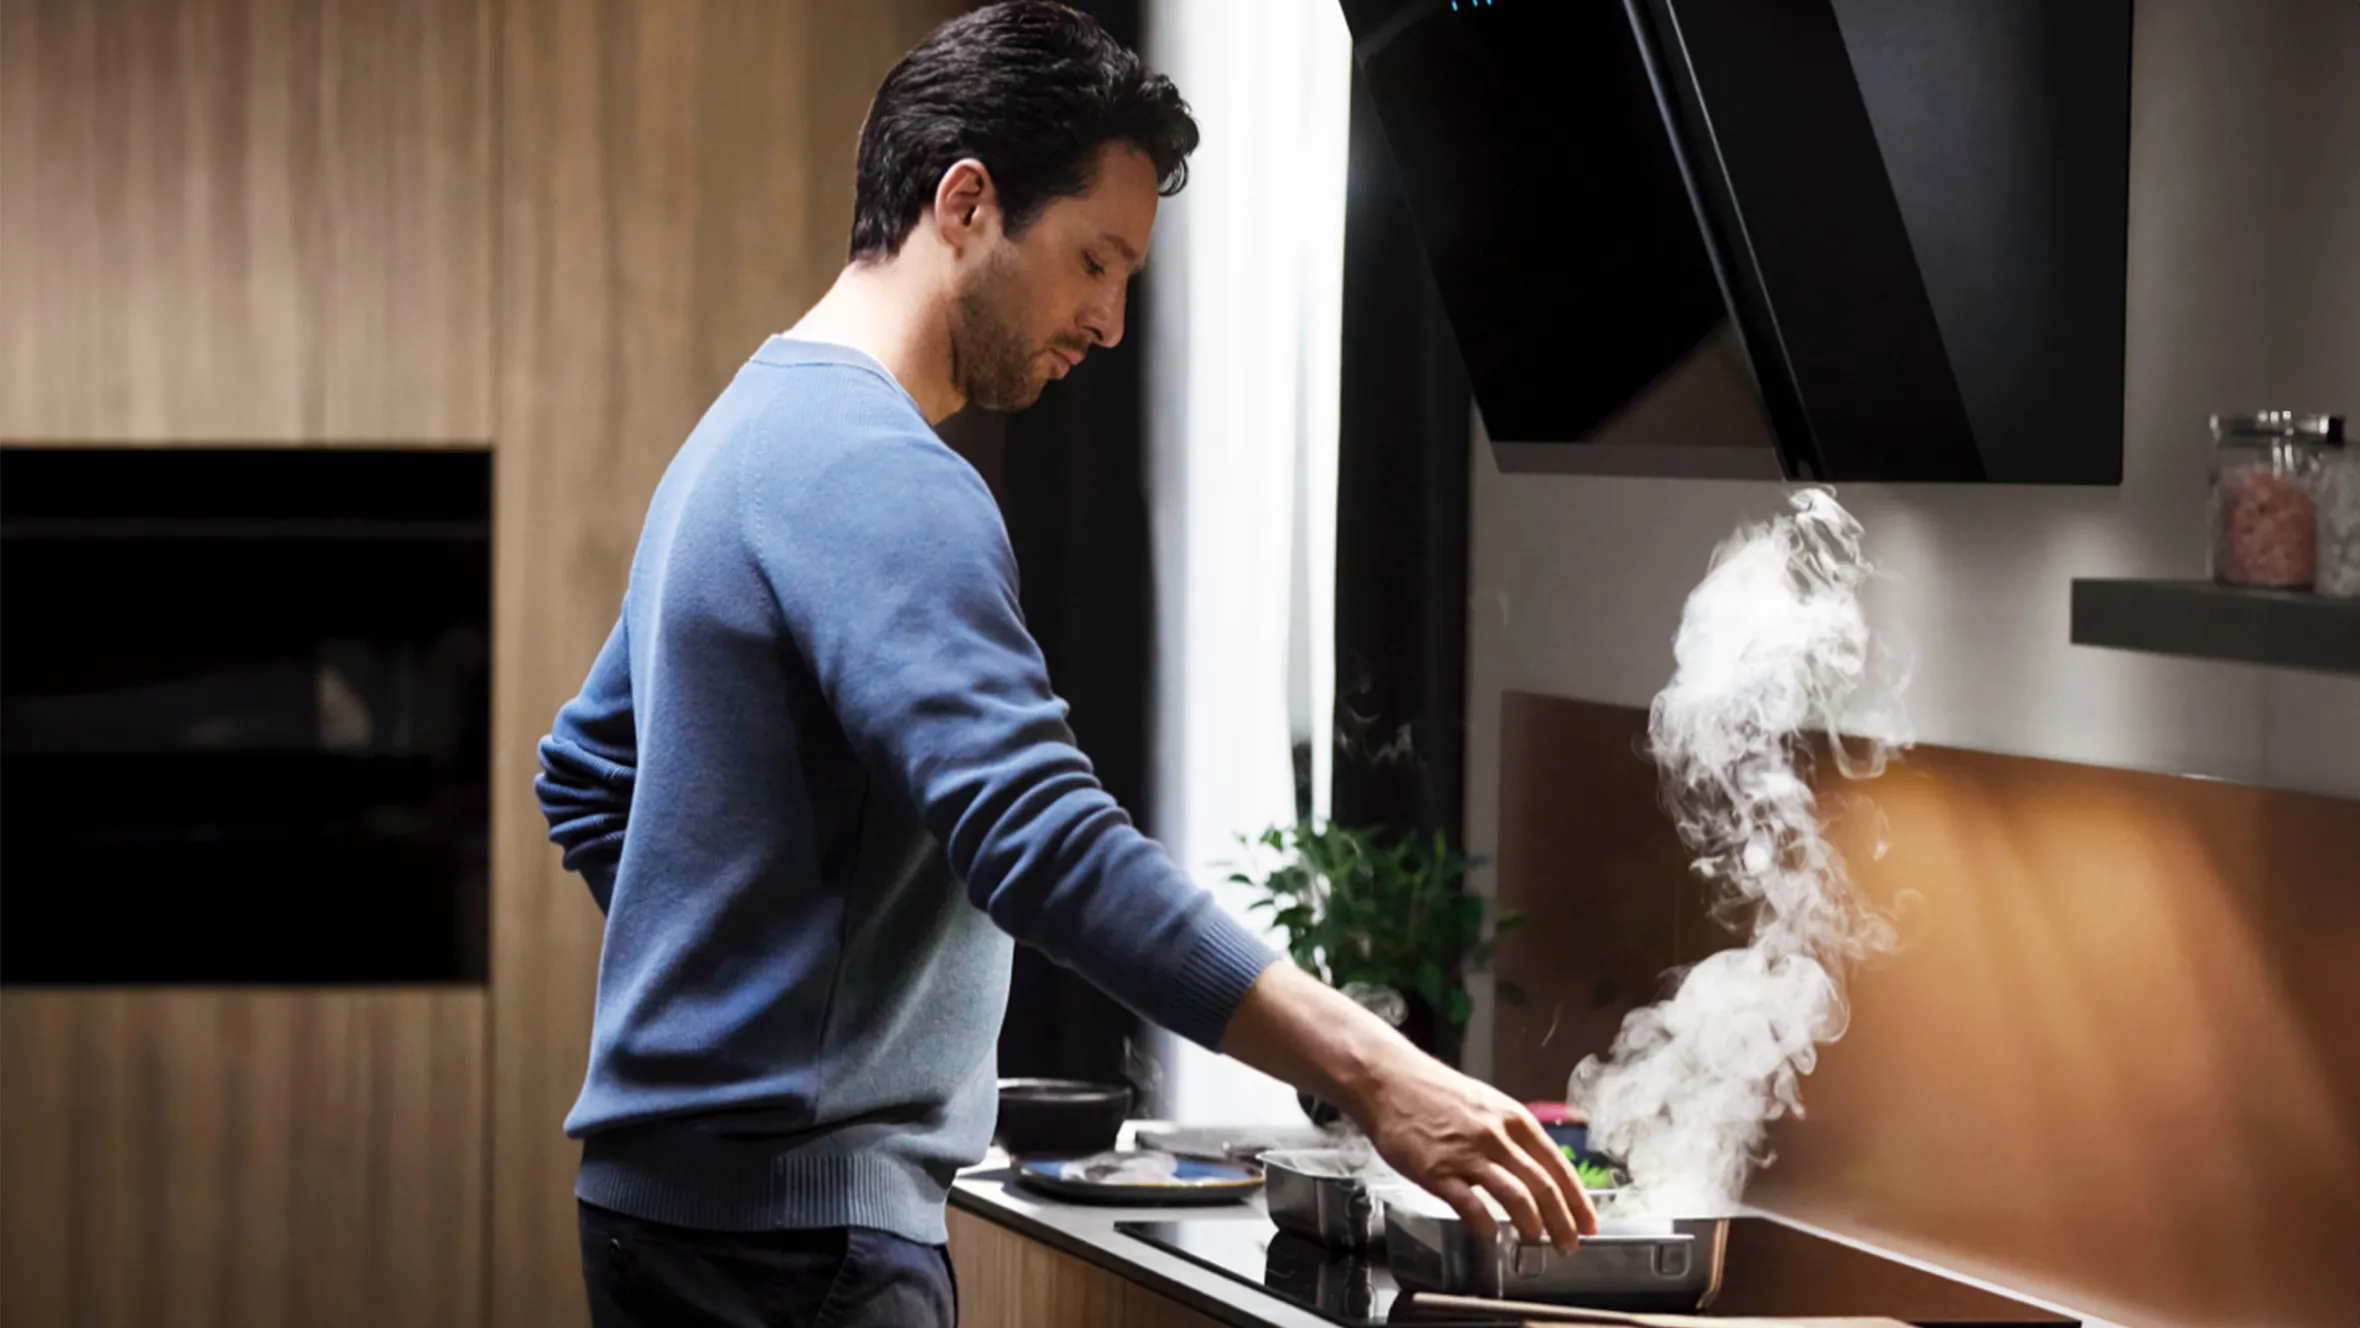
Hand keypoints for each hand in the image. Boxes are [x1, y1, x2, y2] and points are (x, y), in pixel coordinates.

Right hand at [1352, 1047, 1598, 1250]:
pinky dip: (1485, 1225)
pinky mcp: (1437, 1171)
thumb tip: (1536, 1169)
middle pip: (1543, 1187)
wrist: (1389, 1080)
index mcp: (1513, 1119)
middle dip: (1563, 1222)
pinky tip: (1490, 1235)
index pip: (1558, 1166)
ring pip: (1515, 1198)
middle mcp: (1496, 1136)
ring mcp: (1467, 1154)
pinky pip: (1470, 1205)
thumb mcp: (1486, 1105)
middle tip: (1569, 1245)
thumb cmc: (1435, 1093)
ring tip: (1537, 1243)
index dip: (1578, 1200)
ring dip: (1533, 1226)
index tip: (1588, 1223)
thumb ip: (1511, 1135)